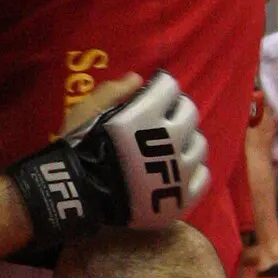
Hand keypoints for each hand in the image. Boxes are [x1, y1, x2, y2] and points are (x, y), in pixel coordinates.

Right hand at [8, 69, 208, 256]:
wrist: (75, 196)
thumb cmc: (77, 148)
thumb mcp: (85, 111)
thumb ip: (113, 90)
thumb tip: (138, 78)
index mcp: (147, 114)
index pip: (169, 88)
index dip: (160, 86)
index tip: (153, 91)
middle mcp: (170, 140)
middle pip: (190, 112)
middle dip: (176, 109)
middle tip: (162, 117)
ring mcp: (178, 171)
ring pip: (199, 145)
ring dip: (186, 140)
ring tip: (170, 146)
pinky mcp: (180, 198)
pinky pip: (203, 177)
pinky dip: (193, 170)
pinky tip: (178, 170)